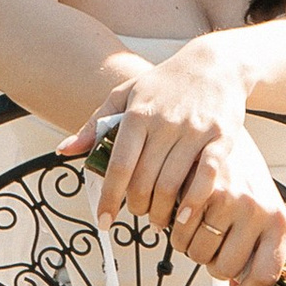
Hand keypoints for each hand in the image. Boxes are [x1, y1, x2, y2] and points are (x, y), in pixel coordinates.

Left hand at [60, 48, 285, 285]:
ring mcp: (194, 131)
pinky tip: (184, 215)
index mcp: (138, 113)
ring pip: (172, 184)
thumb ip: (95, 124)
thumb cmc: (164, 83)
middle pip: (144, 180)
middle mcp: (165, 122)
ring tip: (158, 218)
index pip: (119, 165)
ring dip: (162, 211)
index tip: (103, 221)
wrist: (215, 64)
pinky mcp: (221, 137)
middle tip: (137, 213)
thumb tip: (64, 150)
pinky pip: (207, 176)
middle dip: (137, 206)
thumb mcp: (125, 94)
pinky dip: (194, 201)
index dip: (109, 198)